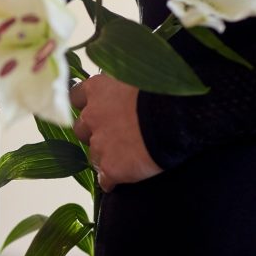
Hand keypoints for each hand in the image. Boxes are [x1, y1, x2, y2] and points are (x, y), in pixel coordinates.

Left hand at [70, 74, 161, 191]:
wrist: (179, 117)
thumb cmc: (166, 90)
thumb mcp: (139, 75)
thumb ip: (122, 84)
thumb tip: (124, 89)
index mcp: (98, 89)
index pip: (76, 97)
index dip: (86, 105)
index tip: (96, 109)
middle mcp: (92, 117)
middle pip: (81, 129)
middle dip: (94, 133)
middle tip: (117, 135)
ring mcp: (99, 144)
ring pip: (93, 155)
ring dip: (105, 157)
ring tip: (127, 157)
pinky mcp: (110, 168)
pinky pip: (105, 179)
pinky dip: (112, 180)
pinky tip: (125, 177)